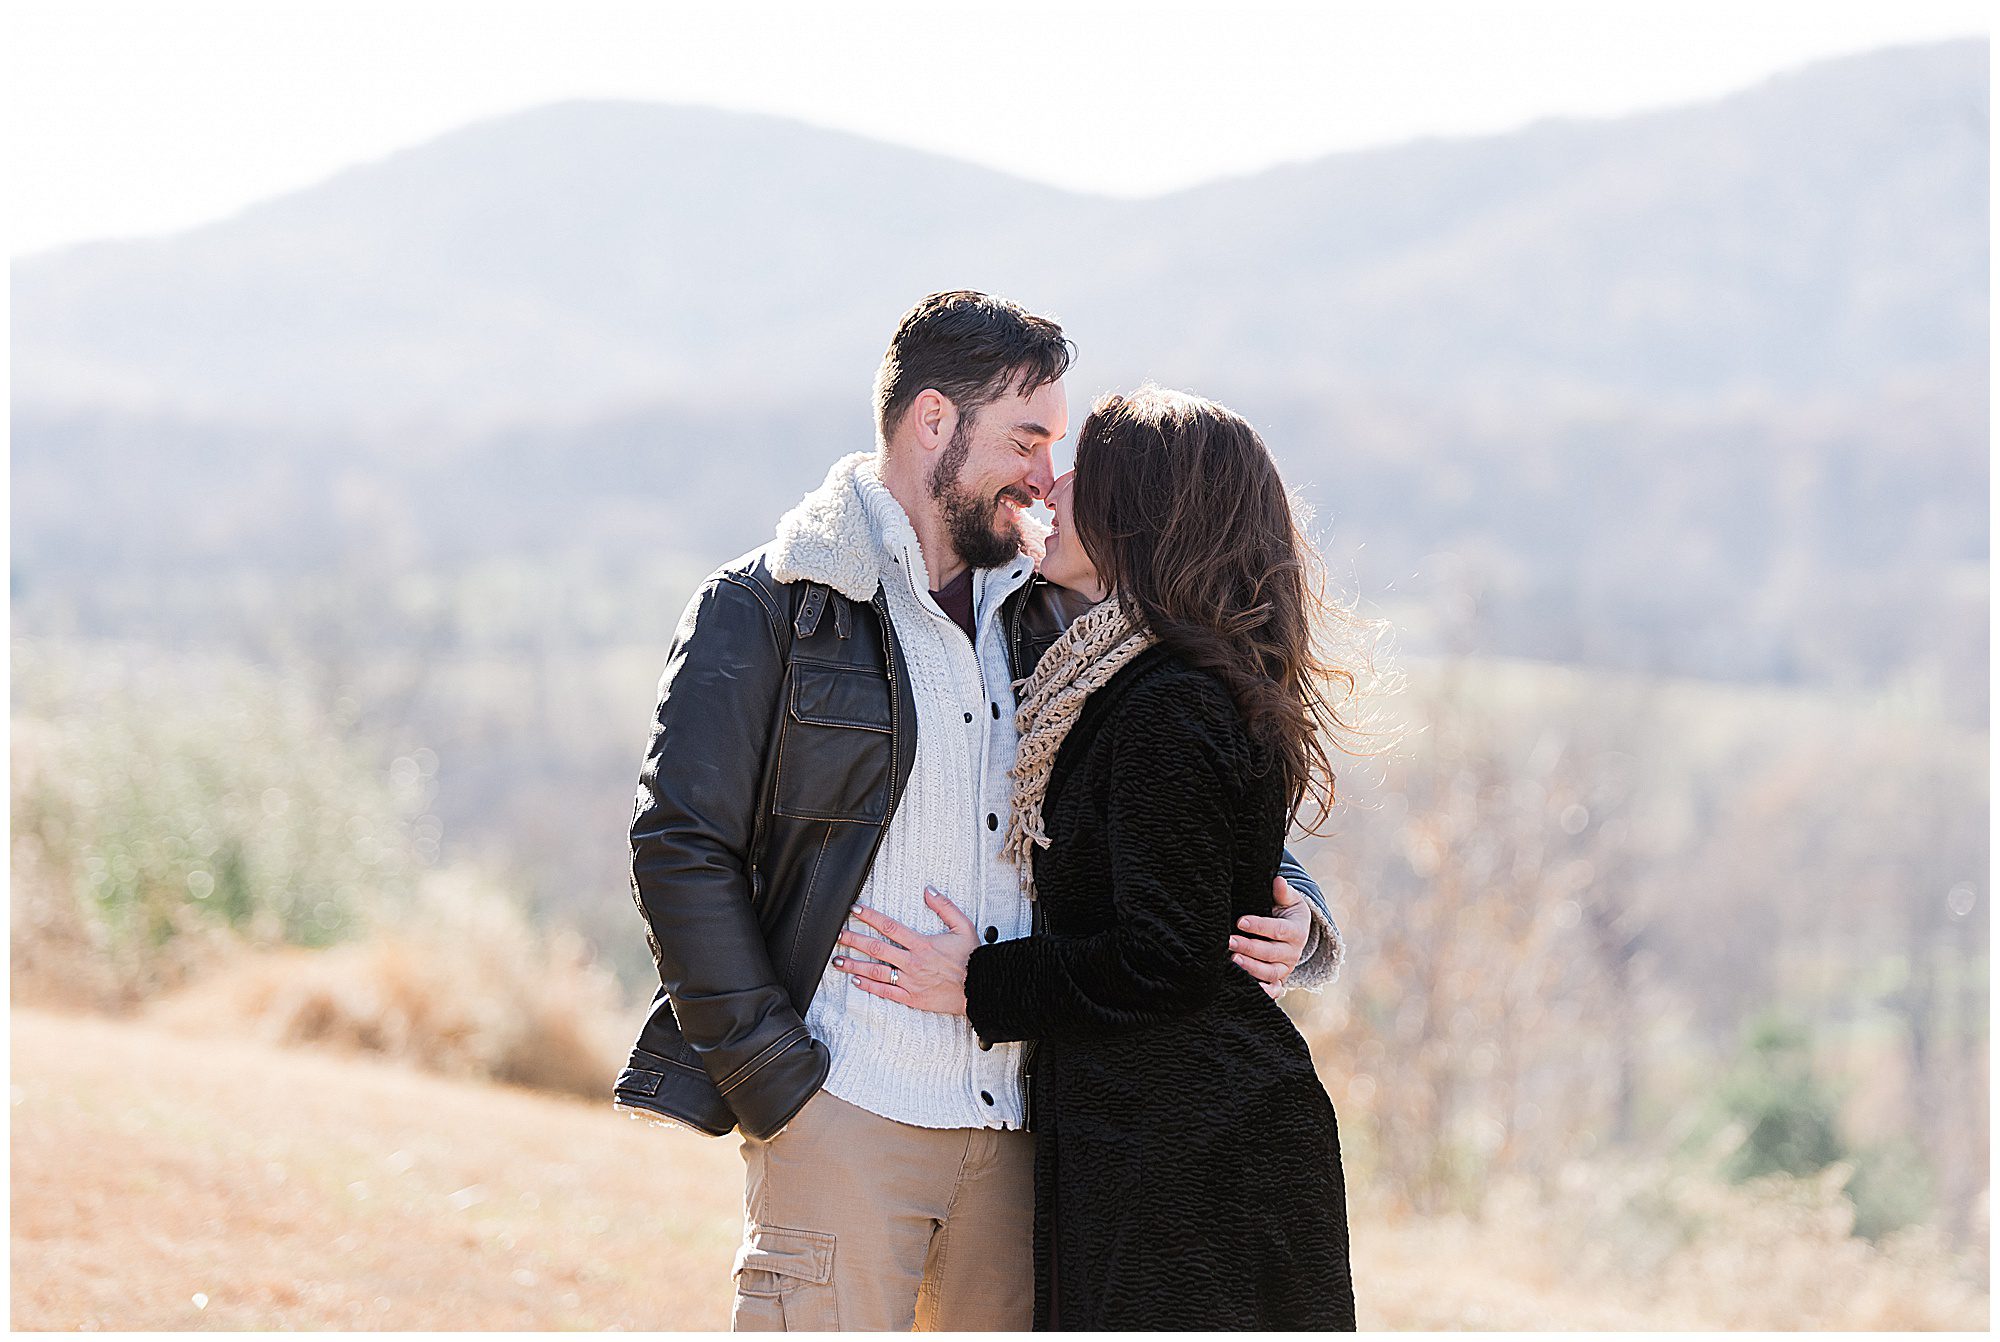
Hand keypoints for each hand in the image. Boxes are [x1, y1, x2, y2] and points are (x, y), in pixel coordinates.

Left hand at [830, 887, 977, 1015]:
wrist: (981, 988)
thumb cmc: (973, 958)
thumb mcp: (963, 926)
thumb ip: (945, 906)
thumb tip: (929, 890)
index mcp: (922, 944)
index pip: (889, 926)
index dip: (870, 916)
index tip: (855, 910)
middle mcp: (912, 962)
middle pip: (876, 948)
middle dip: (853, 940)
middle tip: (837, 935)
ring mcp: (910, 981)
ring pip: (876, 972)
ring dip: (854, 965)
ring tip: (837, 960)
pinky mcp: (912, 997)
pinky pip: (886, 991)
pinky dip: (869, 986)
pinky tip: (856, 980)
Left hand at [1232, 874, 1309, 999]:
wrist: (1295, 932)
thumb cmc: (1286, 912)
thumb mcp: (1289, 900)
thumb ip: (1283, 892)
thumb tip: (1278, 881)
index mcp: (1296, 931)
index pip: (1277, 929)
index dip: (1259, 926)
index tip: (1240, 921)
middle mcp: (1293, 953)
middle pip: (1271, 953)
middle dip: (1249, 947)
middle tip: (1229, 942)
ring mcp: (1285, 968)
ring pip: (1270, 972)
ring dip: (1251, 968)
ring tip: (1232, 960)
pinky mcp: (1279, 980)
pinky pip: (1274, 990)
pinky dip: (1265, 992)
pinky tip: (1248, 988)